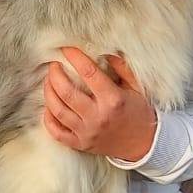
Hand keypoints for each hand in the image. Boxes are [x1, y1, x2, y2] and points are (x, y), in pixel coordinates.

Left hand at [43, 48, 157, 161]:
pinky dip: (48, 118)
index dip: (75, 57)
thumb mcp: (136, 87)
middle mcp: (98, 117)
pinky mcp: (81, 144)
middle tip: (54, 65)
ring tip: (49, 81)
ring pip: (57, 110)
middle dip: (55, 74)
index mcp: (113, 100)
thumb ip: (122, 68)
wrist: (144, 144)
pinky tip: (49, 106)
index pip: (88, 73)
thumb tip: (104, 52)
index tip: (67, 49)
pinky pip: (56, 132)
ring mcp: (87, 132)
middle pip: (66, 91)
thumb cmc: (139, 113)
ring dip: (49, 92)